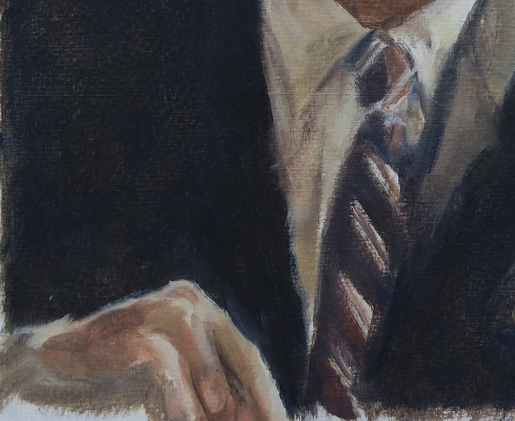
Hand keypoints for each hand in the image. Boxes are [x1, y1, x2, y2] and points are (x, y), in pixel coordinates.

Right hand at [2, 280, 286, 420]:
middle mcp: (190, 299)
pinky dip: (178, 395)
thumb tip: (245, 417)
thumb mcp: (172, 382)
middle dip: (254, 393)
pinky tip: (184, 420)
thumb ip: (206, 391)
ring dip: (216, 389)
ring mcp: (162, 308)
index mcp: (204, 309)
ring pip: (205, 351)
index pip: (246, 353)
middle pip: (237, 348)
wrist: (55, 362)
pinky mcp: (135, 327)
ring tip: (218, 420)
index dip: (265, 392)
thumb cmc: (120, 374)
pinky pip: (166, 364)